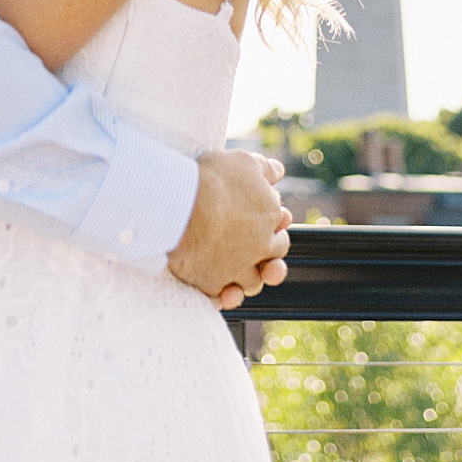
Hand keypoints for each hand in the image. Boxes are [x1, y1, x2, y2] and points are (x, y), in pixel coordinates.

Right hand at [167, 149, 291, 310]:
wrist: (181, 204)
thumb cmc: (213, 179)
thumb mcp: (244, 162)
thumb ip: (264, 169)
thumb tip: (278, 171)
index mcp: (269, 217)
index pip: (280, 226)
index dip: (272, 224)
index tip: (259, 219)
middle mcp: (259, 247)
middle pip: (272, 260)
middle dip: (269, 256)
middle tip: (254, 247)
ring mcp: (237, 268)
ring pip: (251, 283)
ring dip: (247, 279)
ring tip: (235, 271)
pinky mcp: (213, 283)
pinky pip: (222, 298)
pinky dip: (222, 297)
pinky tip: (219, 290)